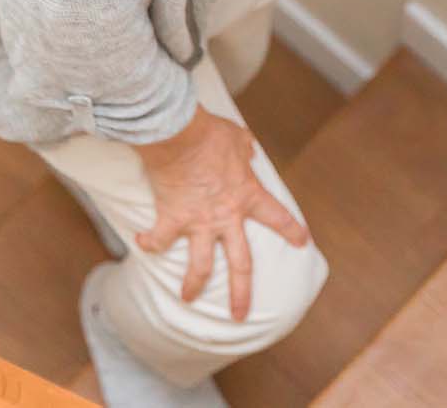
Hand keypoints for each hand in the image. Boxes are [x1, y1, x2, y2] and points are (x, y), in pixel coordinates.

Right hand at [133, 107, 309, 319]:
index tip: (302, 243)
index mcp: (247, 196)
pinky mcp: (172, 218)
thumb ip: (246, 148)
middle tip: (241, 313)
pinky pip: (160, 239)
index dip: (291, 230)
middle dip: (242, 291)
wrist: (179, 133)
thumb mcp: (238, 137)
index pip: (277, 217)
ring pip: (200, 265)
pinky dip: (151, 242)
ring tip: (188, 297)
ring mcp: (199, 222)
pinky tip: (144, 244)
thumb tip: (249, 149)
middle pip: (241, 263)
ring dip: (193, 284)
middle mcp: (226, 216)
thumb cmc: (210, 134)